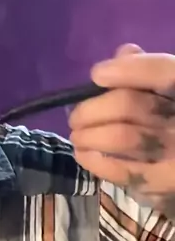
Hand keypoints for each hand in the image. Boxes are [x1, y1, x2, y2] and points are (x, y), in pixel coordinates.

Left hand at [69, 44, 174, 218]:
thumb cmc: (173, 123)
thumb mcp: (172, 94)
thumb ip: (153, 73)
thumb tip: (122, 55)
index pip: (162, 73)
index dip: (127, 71)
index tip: (97, 75)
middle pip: (129, 105)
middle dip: (92, 109)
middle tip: (76, 117)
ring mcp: (173, 156)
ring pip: (119, 137)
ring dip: (87, 134)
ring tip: (77, 135)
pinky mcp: (160, 185)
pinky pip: (118, 170)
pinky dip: (93, 160)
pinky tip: (84, 154)